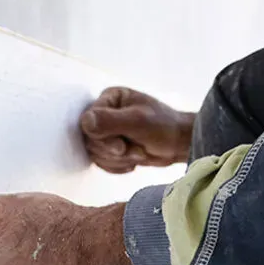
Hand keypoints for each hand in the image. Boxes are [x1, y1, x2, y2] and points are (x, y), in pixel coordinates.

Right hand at [80, 87, 194, 172]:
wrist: (179, 145)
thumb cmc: (163, 127)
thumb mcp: (137, 121)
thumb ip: (109, 120)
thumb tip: (85, 121)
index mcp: (110, 98)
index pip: (87, 121)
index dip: (102, 138)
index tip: (121, 145)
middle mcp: (104, 112)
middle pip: (90, 139)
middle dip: (113, 151)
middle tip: (135, 151)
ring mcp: (105, 131)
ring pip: (95, 152)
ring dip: (117, 159)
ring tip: (138, 154)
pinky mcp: (109, 147)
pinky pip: (100, 162)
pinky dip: (116, 166)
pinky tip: (133, 162)